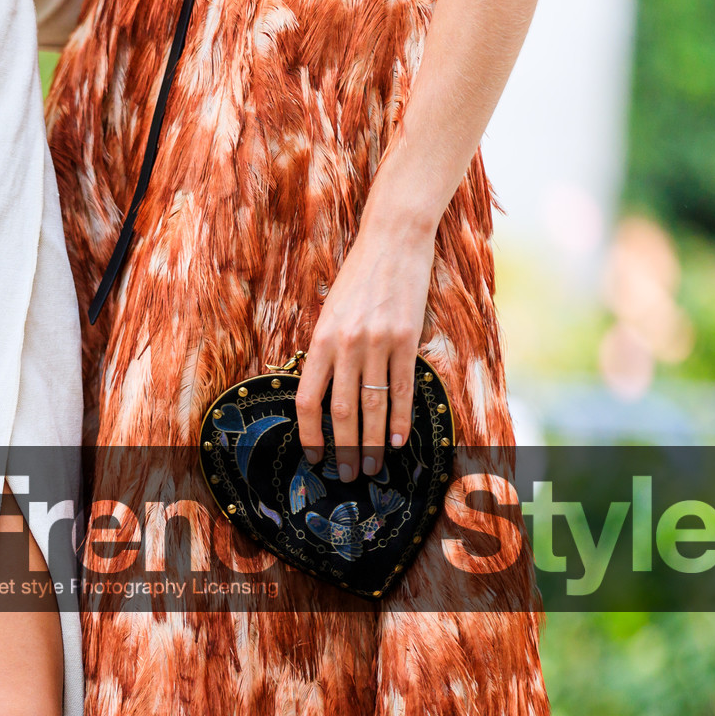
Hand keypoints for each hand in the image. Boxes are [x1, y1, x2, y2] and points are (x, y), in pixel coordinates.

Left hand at [295, 207, 437, 482]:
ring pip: (372, 407)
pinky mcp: (405, 340)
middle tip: (346, 475)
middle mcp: (346, 346)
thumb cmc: (357, 278)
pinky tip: (397, 440)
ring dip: (371, 443)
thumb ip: (325, 352)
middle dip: (343, 449)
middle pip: (342, 411)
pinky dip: (399, 419)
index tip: (314, 455)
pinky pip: (402, 389)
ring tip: (371, 466)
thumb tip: (323, 395)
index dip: (310, 433)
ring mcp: (377, 344)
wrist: (393, 240)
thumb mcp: (329, 313)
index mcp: (321, 340)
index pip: (308, 400)